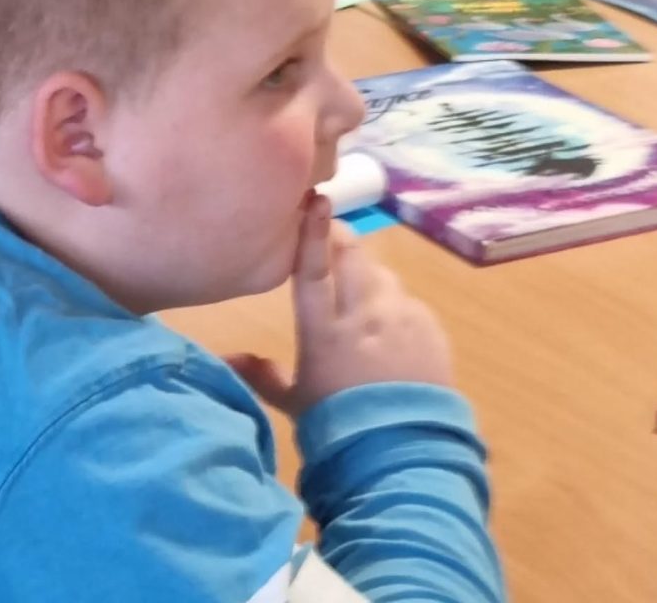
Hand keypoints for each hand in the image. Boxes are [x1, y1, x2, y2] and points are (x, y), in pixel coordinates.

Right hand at [228, 194, 452, 416]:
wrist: (404, 458)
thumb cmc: (339, 429)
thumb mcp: (295, 404)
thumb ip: (262, 375)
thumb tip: (225, 358)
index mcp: (324, 332)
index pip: (314, 269)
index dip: (312, 232)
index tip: (315, 198)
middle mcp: (364, 316)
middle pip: (353, 258)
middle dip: (342, 241)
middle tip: (333, 240)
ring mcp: (402, 320)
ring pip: (383, 276)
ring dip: (369, 278)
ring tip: (363, 299)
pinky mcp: (431, 329)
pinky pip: (410, 303)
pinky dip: (396, 308)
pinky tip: (392, 334)